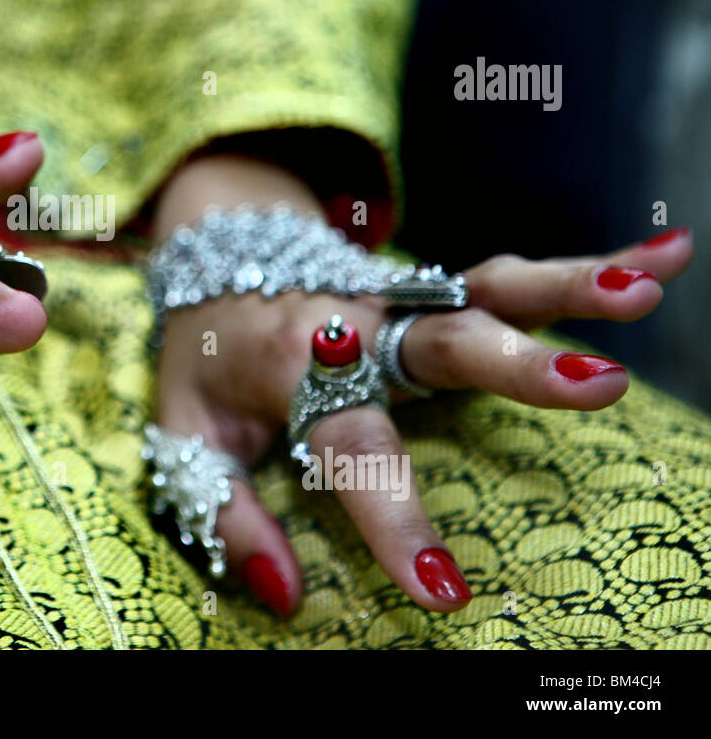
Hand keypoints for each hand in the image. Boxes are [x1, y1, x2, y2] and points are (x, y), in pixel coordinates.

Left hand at [153, 155, 693, 615]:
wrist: (213, 255)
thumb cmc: (204, 360)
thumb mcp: (185, 438)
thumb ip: (227, 515)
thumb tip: (285, 594)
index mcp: (291, 367)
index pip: (348, 446)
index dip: (389, 516)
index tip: (441, 586)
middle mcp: (356, 324)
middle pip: (439, 341)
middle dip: (517, 363)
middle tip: (600, 385)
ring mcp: (398, 297)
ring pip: (486, 288)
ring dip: (568, 286)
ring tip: (645, 288)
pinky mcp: (429, 287)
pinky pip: (508, 275)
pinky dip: (585, 264)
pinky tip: (664, 258)